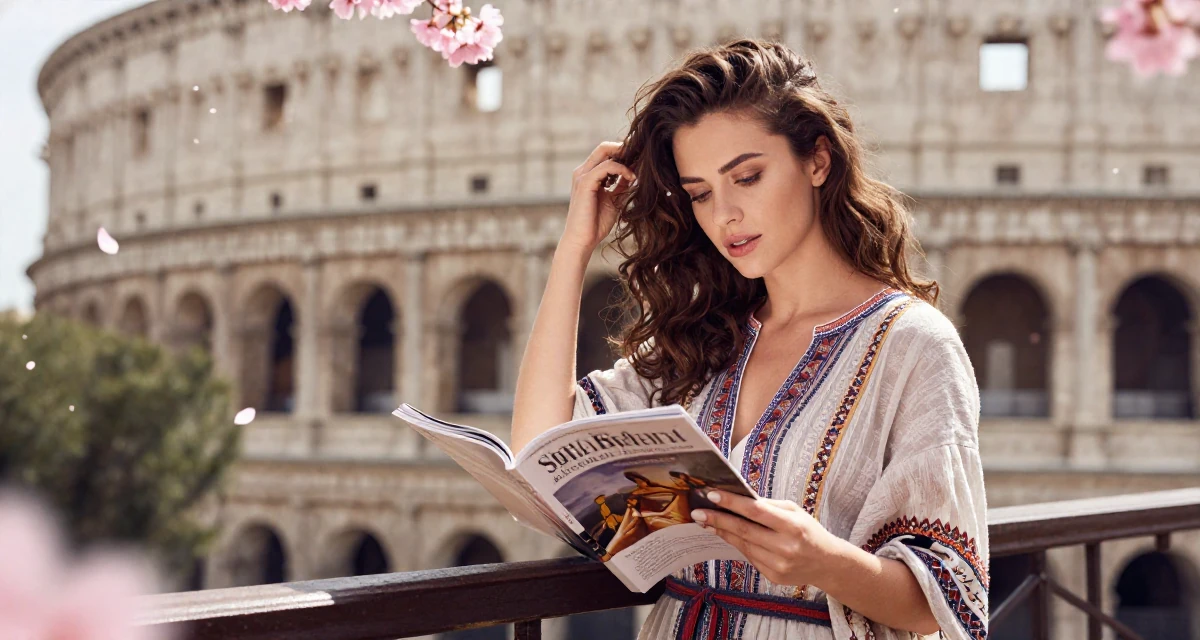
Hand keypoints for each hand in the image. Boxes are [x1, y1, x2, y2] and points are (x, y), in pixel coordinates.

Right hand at [560, 141, 637, 254]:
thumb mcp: (614, 199)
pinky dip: (622, 169)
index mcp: (589, 175)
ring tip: (639, 167)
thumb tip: (635, 172)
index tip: (641, 157)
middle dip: (625, 148)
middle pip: (605, 147)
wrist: (583, 240)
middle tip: (643, 155)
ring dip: (625, 156)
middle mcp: (583, 172)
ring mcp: (582, 176)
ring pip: (605, 151)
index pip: (606, 153)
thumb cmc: (596, 223)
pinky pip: (606, 167)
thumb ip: (621, 185)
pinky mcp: (585, 183)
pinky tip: (632, 177)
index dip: (624, 152)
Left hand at [691, 490, 842, 587]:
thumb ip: (768, 506)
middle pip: (744, 531)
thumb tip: (738, 498)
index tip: (712, 495)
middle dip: (718, 520)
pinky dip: (736, 544)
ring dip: (722, 532)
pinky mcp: (773, 576)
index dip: (732, 503)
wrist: (827, 563)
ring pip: (743, 545)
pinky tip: (725, 534)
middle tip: (698, 512)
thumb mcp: (794, 512)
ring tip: (706, 521)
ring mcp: (779, 564)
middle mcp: (786, 547)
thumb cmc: (808, 531)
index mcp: (792, 526)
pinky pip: (749, 557)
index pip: (756, 511)